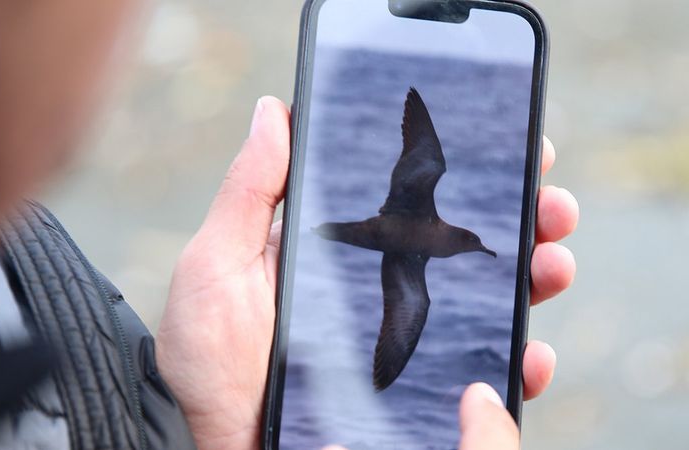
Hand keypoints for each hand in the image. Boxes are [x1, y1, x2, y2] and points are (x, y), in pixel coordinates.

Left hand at [156, 97, 578, 449]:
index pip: (414, 202)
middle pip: (463, 245)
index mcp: (342, 252)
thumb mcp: (218, 267)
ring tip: (553, 262)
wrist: (228, 448)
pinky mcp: (417, 395)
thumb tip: (276, 112)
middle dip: (518, 217)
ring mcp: (403, 343)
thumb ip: (249, 193)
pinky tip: (530, 352)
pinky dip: (517, 363)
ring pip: (486, 303)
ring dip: (533, 277)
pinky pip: (481, 377)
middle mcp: (380, 290)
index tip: (510, 146)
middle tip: (551, 203)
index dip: (464, 173)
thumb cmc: (210, 363)